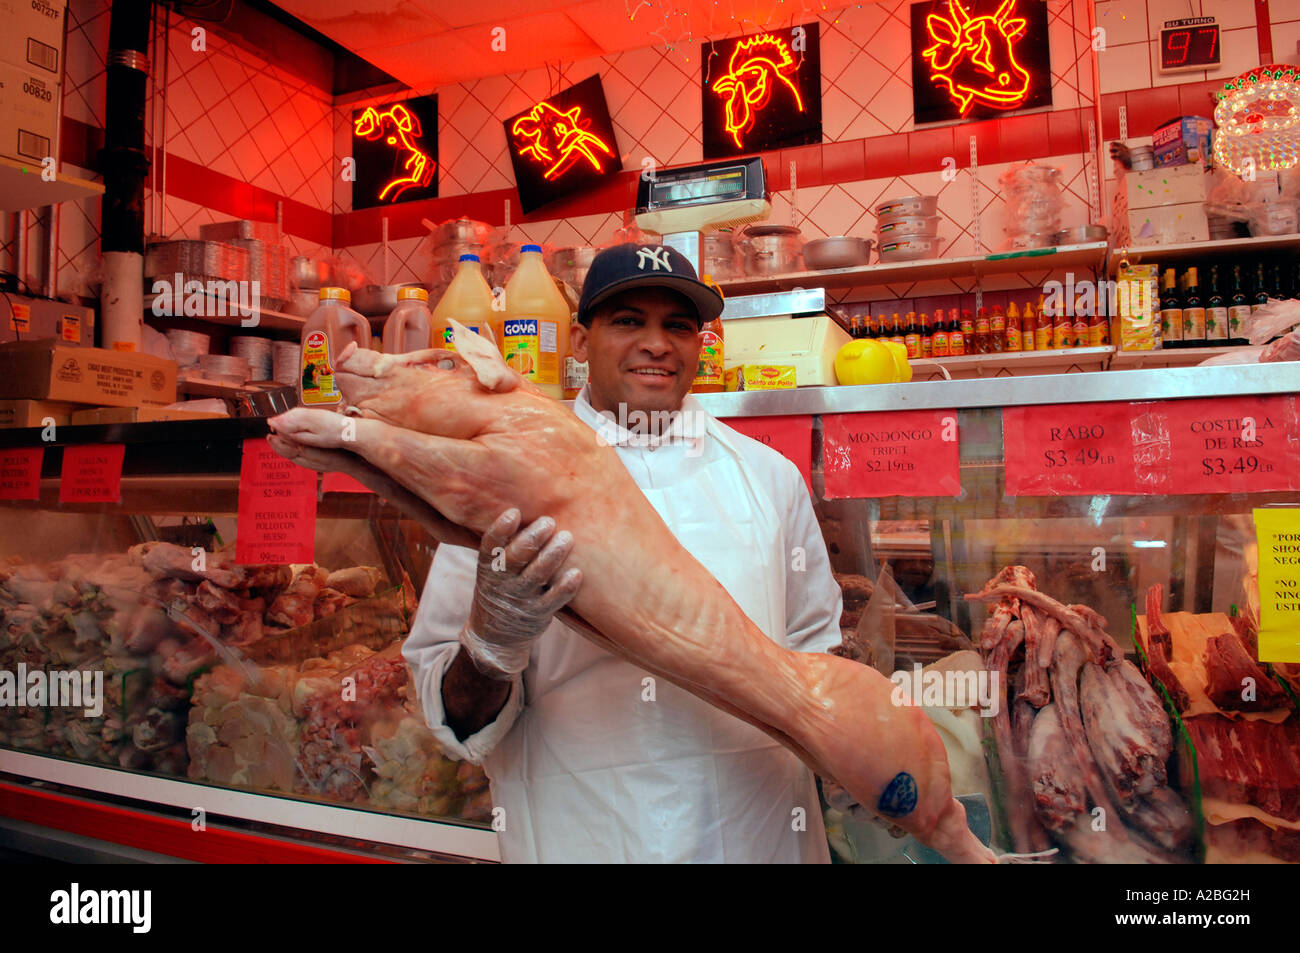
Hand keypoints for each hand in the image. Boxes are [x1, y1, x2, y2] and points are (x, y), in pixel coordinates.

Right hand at [459, 508, 582, 678]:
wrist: (495, 636)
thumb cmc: (500, 589)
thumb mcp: (492, 569)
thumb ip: (506, 545)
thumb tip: (529, 504)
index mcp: (488, 567)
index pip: (490, 546)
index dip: (501, 529)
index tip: (514, 513)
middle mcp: (501, 583)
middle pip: (515, 558)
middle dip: (533, 538)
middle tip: (549, 521)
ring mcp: (519, 599)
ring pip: (536, 576)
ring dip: (553, 556)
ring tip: (567, 538)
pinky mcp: (538, 614)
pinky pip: (553, 600)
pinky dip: (565, 587)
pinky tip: (578, 573)